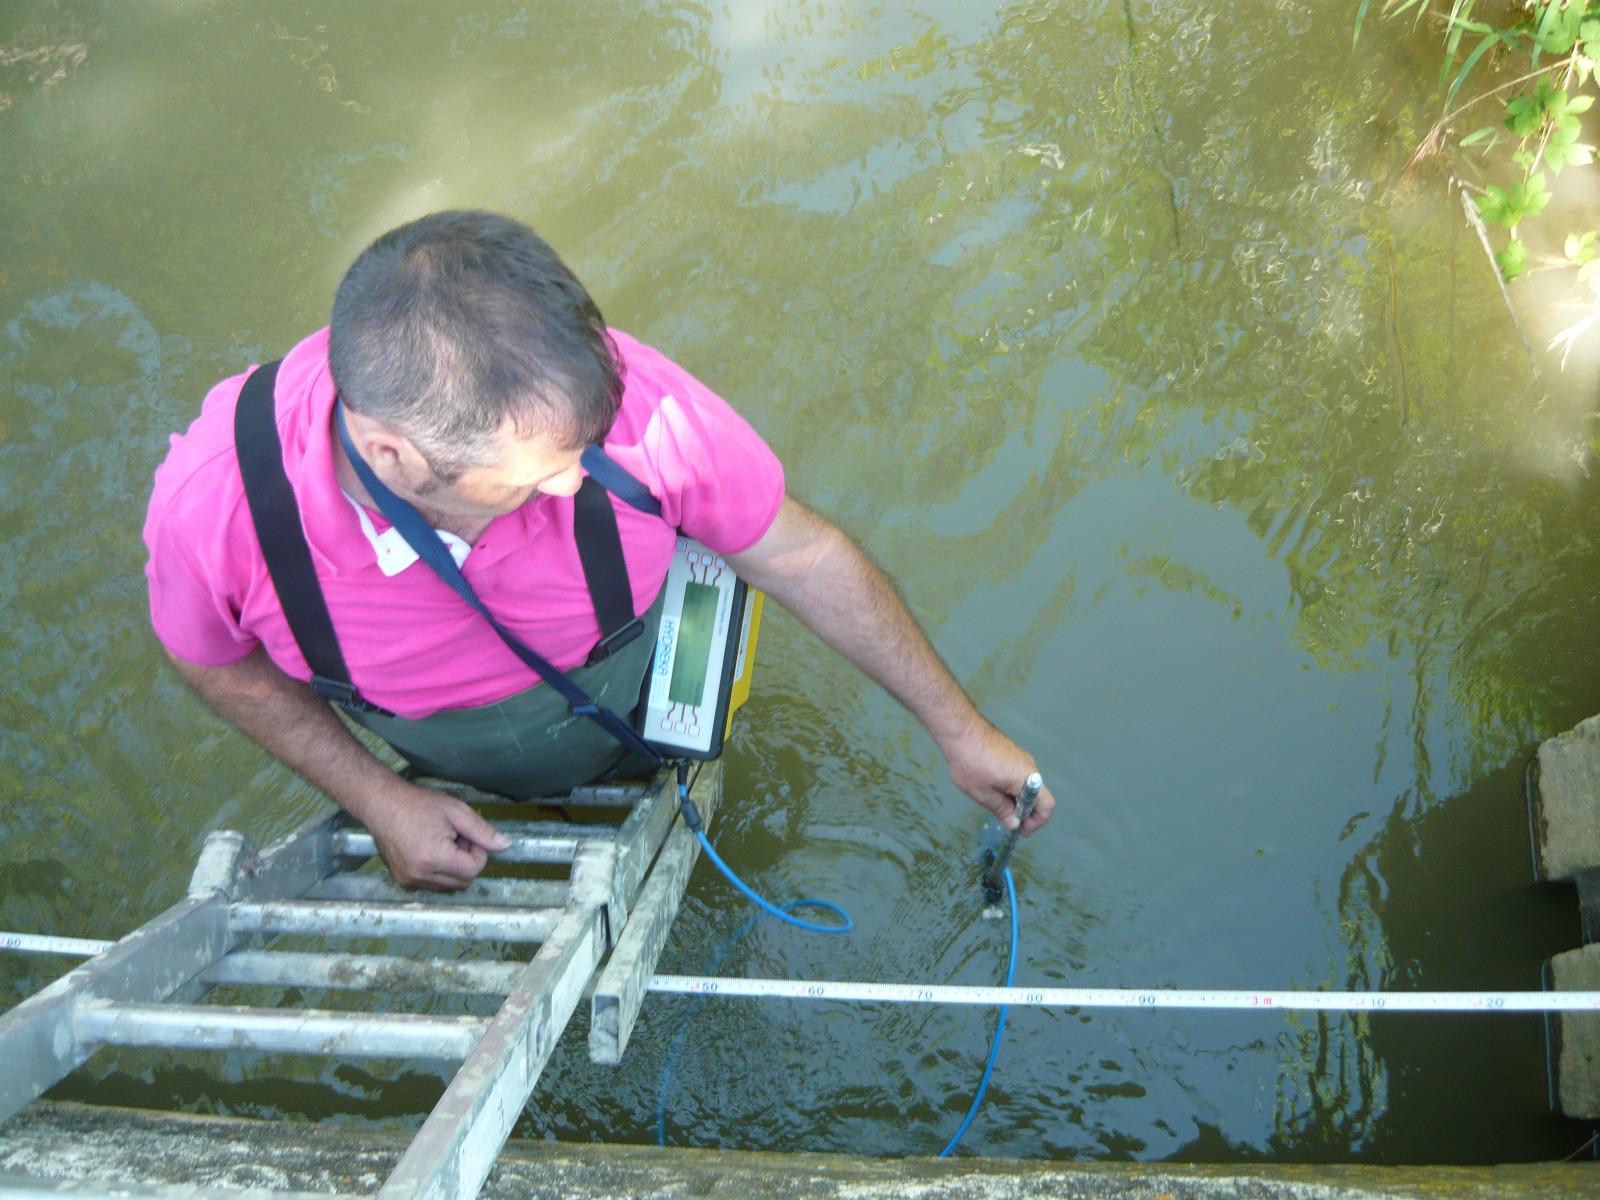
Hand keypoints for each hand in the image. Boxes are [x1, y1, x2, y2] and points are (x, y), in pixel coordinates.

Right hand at [362, 780, 511, 890]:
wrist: (382, 804)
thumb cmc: (417, 804)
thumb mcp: (456, 811)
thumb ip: (483, 831)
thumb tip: (505, 845)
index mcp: (434, 858)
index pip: (474, 870)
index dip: (478, 852)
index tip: (468, 836)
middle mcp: (420, 875)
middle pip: (463, 882)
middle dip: (467, 861)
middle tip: (457, 838)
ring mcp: (409, 881)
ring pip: (449, 886)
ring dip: (454, 868)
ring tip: (442, 843)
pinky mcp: (403, 882)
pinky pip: (433, 885)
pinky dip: (439, 872)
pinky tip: (430, 851)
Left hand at [940, 716, 1054, 835]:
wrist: (960, 730)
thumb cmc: (970, 762)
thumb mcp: (983, 794)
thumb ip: (1002, 810)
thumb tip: (1015, 823)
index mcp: (1027, 779)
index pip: (1047, 806)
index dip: (1037, 822)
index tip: (1020, 830)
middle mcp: (1030, 767)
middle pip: (1037, 796)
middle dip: (1025, 812)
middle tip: (1006, 820)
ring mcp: (1021, 758)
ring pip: (1027, 785)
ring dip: (1017, 799)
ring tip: (995, 803)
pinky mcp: (1012, 752)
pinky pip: (1019, 775)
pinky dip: (1012, 787)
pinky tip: (992, 788)